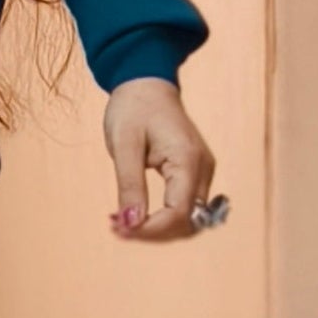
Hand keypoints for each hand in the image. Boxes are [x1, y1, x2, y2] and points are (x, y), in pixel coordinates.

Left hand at [103, 77, 215, 243]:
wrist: (147, 84)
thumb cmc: (133, 108)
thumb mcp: (124, 145)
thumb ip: (129, 185)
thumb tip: (131, 224)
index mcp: (188, 159)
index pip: (178, 213)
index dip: (150, 230)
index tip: (118, 230)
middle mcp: (203, 169)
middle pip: (187, 222)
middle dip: (152, 232)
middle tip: (114, 227)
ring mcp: (202, 172)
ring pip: (187, 219)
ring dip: (156, 229)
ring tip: (119, 221)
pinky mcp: (194, 174)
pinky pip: (183, 207)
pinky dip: (161, 218)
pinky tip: (134, 213)